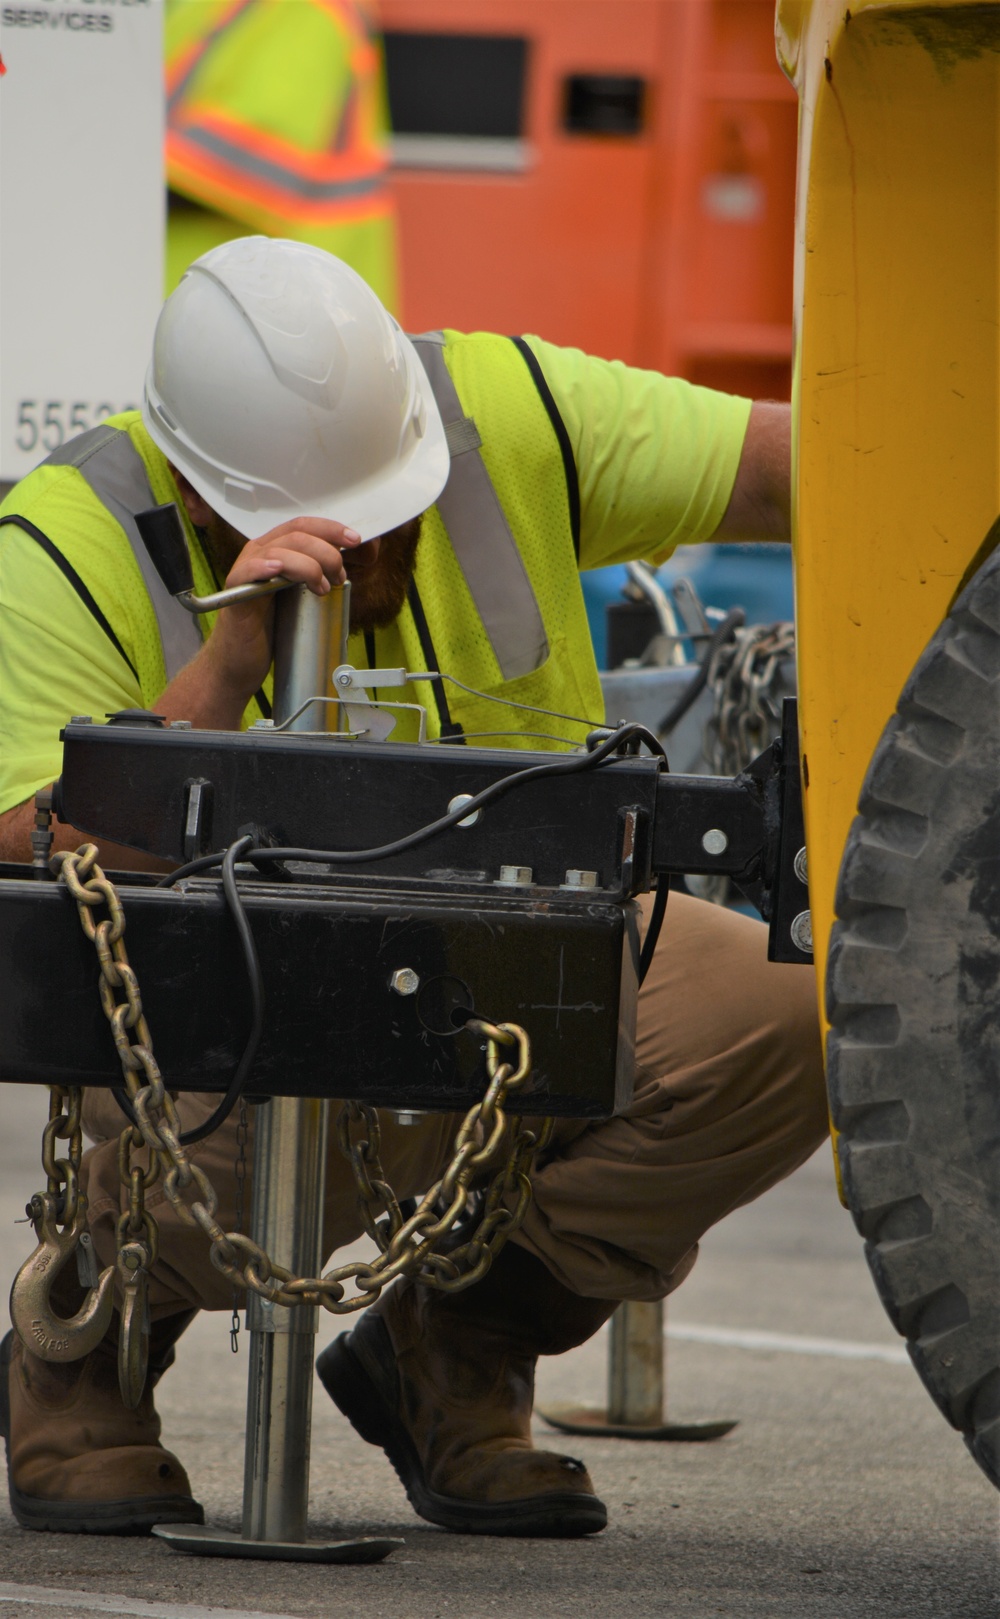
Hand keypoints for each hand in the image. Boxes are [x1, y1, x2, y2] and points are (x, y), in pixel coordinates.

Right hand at [203, 517, 362, 701]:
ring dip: (308, 566)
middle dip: (327, 552)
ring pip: (279, 551)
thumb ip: (324, 574)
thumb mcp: (304, 595)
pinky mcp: (235, 594)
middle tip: (339, 576)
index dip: (331, 529)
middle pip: (296, 535)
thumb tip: (360, 559)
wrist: (242, 661)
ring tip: (322, 588)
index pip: (304, 526)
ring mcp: (245, 571)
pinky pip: (247, 572)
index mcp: (276, 549)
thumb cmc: (273, 628)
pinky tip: (277, 570)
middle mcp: (259, 554)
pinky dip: (263, 567)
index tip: (356, 540)